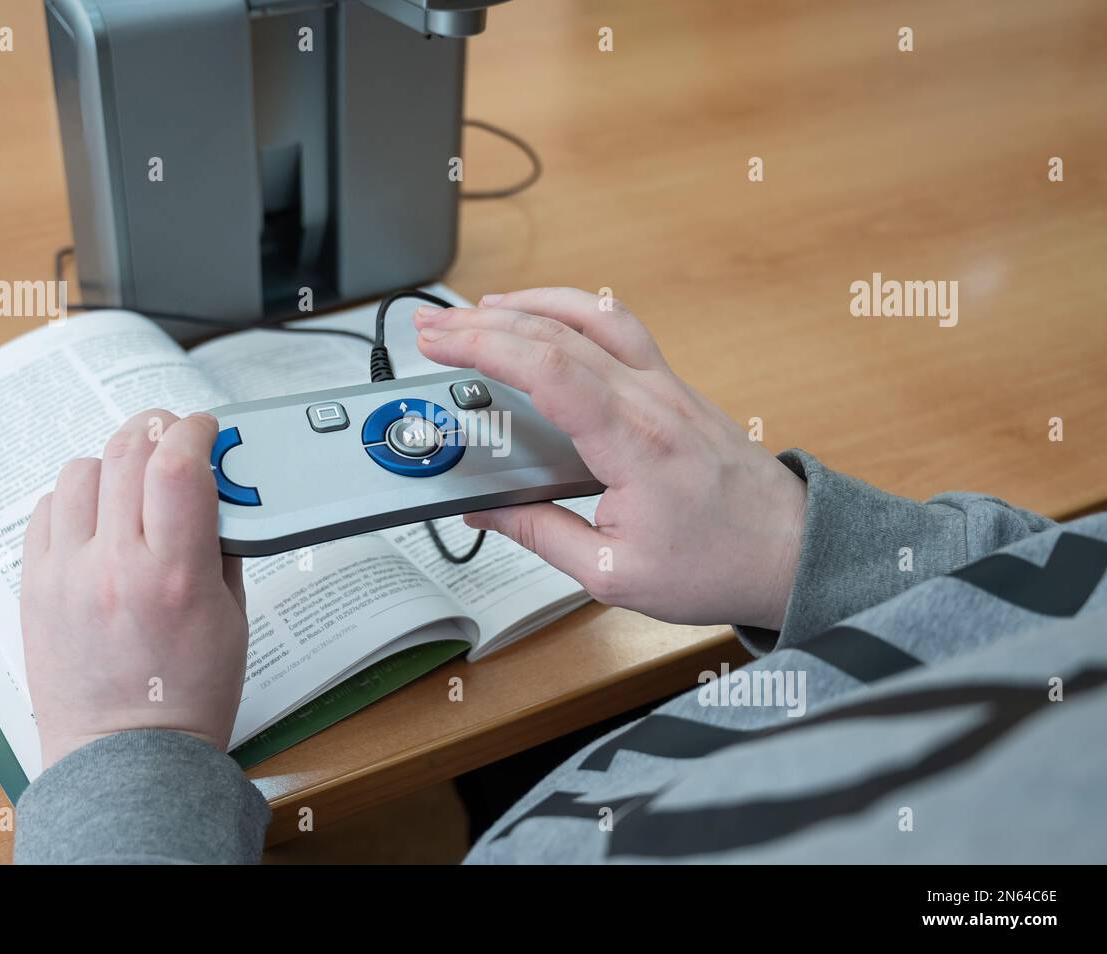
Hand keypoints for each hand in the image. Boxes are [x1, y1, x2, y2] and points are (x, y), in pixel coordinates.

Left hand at [21, 409, 246, 767]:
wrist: (126, 757)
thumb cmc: (187, 695)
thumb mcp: (233, 616)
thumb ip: (223, 545)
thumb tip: (214, 488)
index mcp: (175, 575)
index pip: (178, 464)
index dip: (195, 430)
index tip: (205, 429)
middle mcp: (115, 566)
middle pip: (127, 452)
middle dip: (157, 430)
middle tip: (174, 437)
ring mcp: (66, 575)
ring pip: (82, 471)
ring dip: (115, 463)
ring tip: (134, 484)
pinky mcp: (34, 587)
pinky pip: (48, 510)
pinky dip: (77, 499)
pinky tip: (98, 518)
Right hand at [414, 288, 806, 630]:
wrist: (792, 553)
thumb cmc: (720, 564)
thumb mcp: (613, 572)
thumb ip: (539, 534)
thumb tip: (484, 511)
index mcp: (635, 443)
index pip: (548, 368)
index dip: (484, 346)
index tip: (439, 342)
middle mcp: (652, 399)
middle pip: (558, 331)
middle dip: (483, 322)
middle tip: (431, 327)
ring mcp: (666, 386)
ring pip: (593, 314)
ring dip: (530, 304)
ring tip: (479, 312)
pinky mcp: (673, 389)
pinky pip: (618, 329)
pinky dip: (571, 312)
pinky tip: (546, 322)